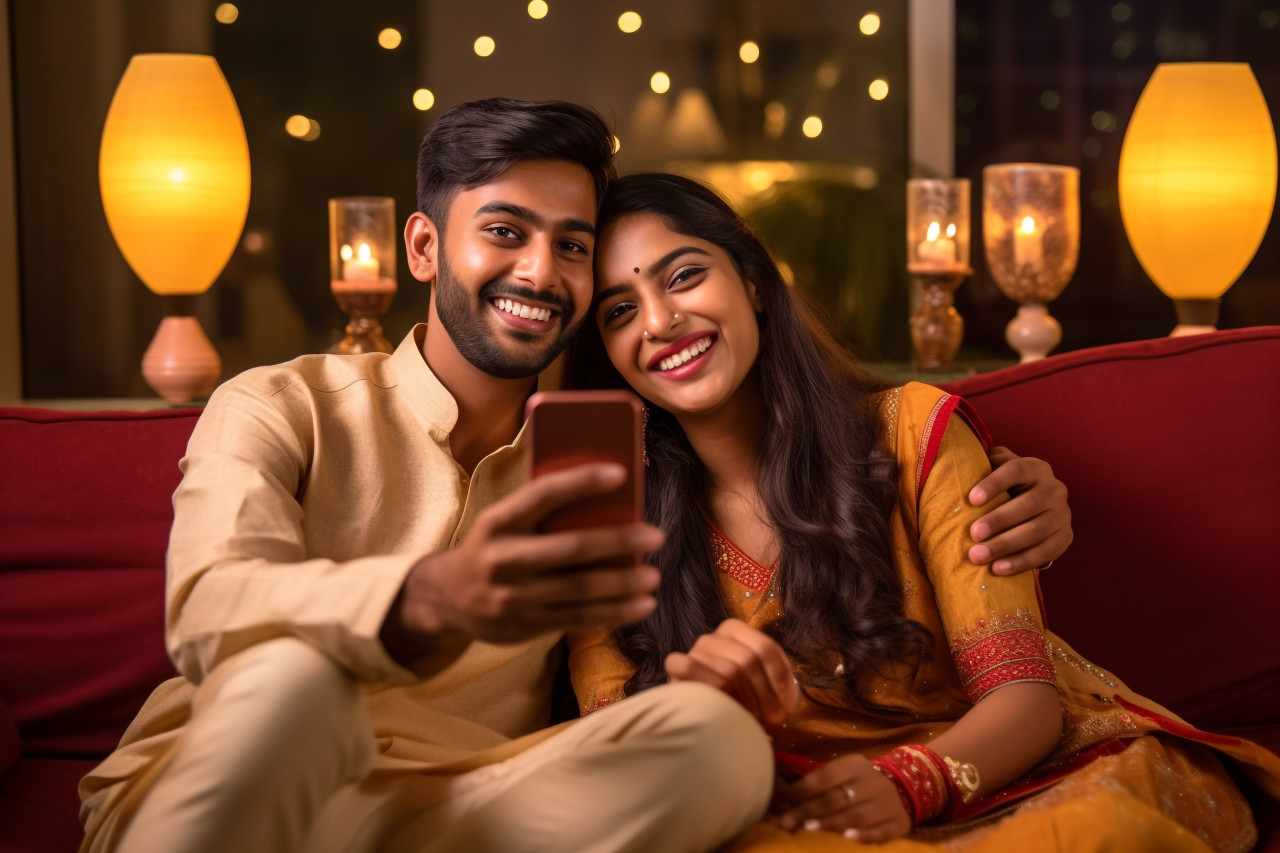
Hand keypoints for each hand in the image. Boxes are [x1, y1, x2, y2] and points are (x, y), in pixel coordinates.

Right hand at [383, 462, 663, 652]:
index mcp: (497, 521)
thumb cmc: (491, 547)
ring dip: (622, 584)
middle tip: (654, 536)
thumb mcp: (501, 522)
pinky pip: (577, 619)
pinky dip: (614, 613)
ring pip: (578, 590)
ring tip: (653, 576)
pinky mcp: (525, 625)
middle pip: (569, 548)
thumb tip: (607, 500)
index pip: (542, 494)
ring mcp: (513, 596)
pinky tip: (642, 606)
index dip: (581, 482)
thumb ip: (539, 513)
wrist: (446, 597)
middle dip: (617, 542)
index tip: (620, 474)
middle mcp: (502, 558)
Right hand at [664, 618, 798, 725]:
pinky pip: (694, 670)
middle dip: (766, 694)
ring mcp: (694, 650)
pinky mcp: (676, 665)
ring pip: (728, 671)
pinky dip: (713, 691)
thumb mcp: (760, 684)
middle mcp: (713, 636)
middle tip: (774, 718)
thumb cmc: (735, 698)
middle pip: (748, 660)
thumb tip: (788, 700)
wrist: (696, 714)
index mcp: (734, 630)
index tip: (788, 704)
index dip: (780, 678)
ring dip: (745, 700)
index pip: (765, 647)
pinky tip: (722, 708)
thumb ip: (775, 680)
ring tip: (752, 718)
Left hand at [773, 753, 910, 841]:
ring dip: (830, 823)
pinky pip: (880, 831)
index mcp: (856, 764)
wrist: (905, 790)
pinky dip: (864, 835)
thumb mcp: (844, 775)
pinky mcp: (898, 824)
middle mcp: (872, 781)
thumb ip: (818, 785)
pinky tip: (848, 838)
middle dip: (808, 810)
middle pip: (836, 798)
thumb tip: (783, 800)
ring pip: (855, 815)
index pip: (825, 776)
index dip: (801, 790)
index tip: (782, 802)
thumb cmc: (860, 784)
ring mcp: (887, 804)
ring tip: (808, 829)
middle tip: (786, 822)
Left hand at [967, 446, 1072, 575]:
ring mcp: (1062, 514)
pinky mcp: (1065, 537)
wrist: (1032, 509)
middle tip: (973, 534)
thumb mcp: (996, 471)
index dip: (994, 483)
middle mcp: (1054, 489)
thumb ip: (983, 464)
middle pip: (1028, 504)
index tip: (971, 499)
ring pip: (1036, 531)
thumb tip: (960, 464)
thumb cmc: (1004, 488)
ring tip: (978, 556)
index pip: (1016, 470)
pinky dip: (1021, 562)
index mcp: (1035, 468)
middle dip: (999, 520)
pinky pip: (1045, 552)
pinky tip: (998, 569)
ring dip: (1006, 545)